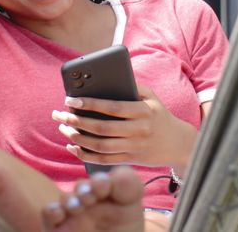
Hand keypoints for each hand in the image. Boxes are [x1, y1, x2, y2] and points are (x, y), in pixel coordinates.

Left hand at [50, 84, 195, 170]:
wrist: (178, 144)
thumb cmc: (159, 115)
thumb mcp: (151, 97)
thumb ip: (132, 86)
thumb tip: (105, 78)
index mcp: (144, 111)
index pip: (113, 108)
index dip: (90, 104)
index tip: (71, 100)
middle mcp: (139, 130)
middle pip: (102, 128)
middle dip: (76, 121)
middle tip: (59, 115)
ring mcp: (134, 148)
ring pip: (100, 146)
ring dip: (77, 138)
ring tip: (63, 129)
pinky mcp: (130, 161)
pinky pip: (104, 160)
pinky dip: (85, 155)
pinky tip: (73, 146)